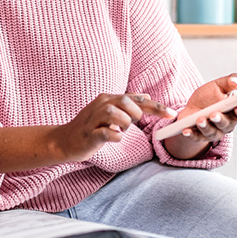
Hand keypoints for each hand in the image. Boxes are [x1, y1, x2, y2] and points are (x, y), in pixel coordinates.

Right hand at [51, 93, 174, 161]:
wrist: (65, 140)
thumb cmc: (90, 127)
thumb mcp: (109, 112)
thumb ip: (127, 104)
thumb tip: (146, 96)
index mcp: (108, 99)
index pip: (136, 99)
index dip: (156, 107)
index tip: (171, 114)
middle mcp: (101, 105)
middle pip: (125, 101)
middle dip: (136, 113)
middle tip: (133, 123)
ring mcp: (93, 120)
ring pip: (115, 114)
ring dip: (124, 124)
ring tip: (121, 130)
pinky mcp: (88, 135)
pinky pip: (105, 133)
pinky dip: (114, 136)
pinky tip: (115, 137)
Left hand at [164, 74, 236, 158]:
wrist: (193, 106)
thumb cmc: (210, 96)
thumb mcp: (219, 85)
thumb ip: (230, 81)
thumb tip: (236, 82)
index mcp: (235, 112)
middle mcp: (226, 125)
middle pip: (227, 126)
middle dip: (220, 120)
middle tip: (214, 114)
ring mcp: (214, 132)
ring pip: (212, 133)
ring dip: (206, 127)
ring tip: (199, 119)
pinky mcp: (199, 136)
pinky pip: (196, 137)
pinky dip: (191, 134)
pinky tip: (186, 130)